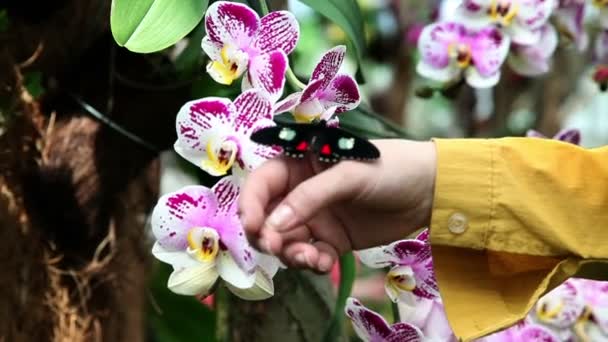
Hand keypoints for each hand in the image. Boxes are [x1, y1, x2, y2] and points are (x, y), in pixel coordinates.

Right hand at [238, 139, 436, 272]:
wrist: (431, 191)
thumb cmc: (390, 167)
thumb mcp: (349, 175)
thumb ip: (310, 197)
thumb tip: (272, 226)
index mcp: (299, 164)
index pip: (262, 184)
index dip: (250, 204)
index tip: (252, 226)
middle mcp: (301, 192)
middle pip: (267, 217)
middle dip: (267, 235)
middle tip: (277, 247)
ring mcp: (316, 218)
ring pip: (286, 241)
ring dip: (289, 253)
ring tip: (309, 258)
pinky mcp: (332, 240)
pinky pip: (310, 255)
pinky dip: (310, 262)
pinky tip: (322, 263)